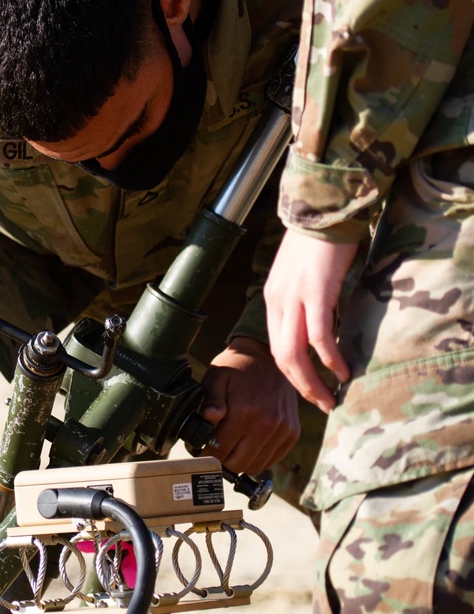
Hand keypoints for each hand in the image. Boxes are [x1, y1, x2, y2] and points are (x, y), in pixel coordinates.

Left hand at [199, 336, 300, 474]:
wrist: (268, 357)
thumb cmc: (238, 367)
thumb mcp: (216, 377)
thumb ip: (211, 399)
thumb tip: (209, 416)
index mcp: (245, 411)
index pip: (220, 450)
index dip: (206, 454)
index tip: (201, 451)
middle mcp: (267, 423)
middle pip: (238, 463)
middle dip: (222, 461)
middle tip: (214, 452)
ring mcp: (283, 429)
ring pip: (256, 466)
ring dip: (240, 462)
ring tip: (230, 450)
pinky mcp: (292, 432)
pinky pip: (273, 459)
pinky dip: (258, 458)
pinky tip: (247, 447)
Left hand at [264, 231, 357, 411]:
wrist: (325, 209)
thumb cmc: (320, 241)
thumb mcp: (303, 275)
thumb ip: (307, 301)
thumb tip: (322, 325)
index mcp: (272, 299)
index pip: (276, 346)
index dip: (292, 372)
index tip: (309, 388)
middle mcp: (277, 302)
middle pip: (281, 357)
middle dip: (300, 386)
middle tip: (321, 404)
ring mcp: (293, 299)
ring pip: (294, 354)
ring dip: (312, 382)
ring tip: (330, 398)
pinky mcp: (315, 293)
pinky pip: (318, 337)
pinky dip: (329, 360)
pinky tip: (341, 372)